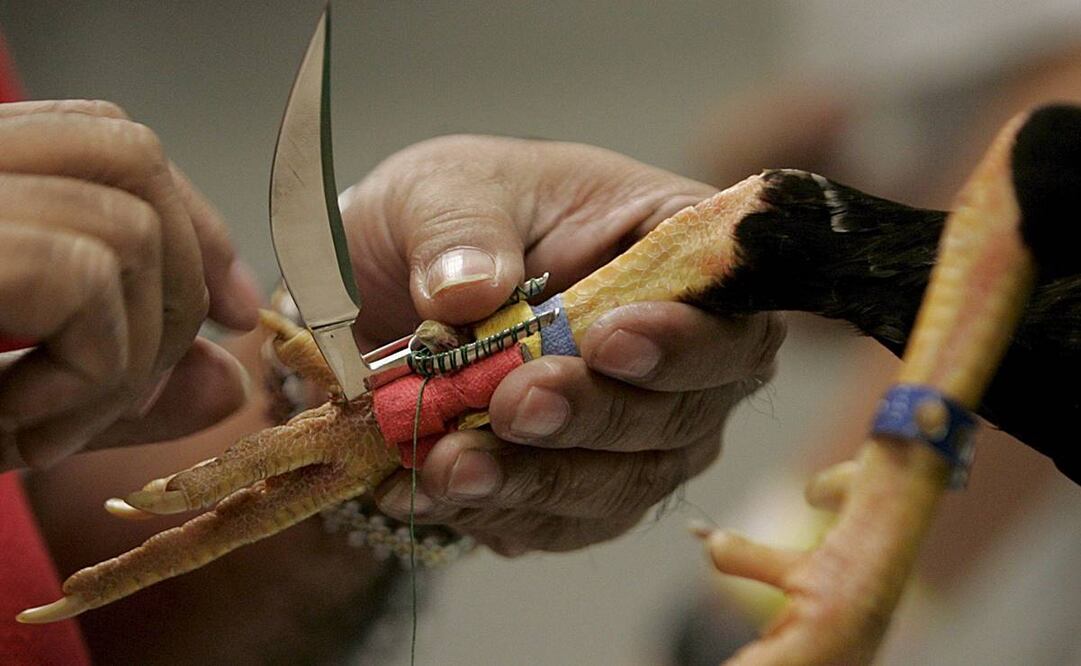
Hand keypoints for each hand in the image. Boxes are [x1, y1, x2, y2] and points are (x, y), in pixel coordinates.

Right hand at [0, 100, 260, 470]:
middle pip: (134, 163)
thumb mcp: (9, 397)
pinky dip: (85, 377)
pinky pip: (83, 281)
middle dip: (181, 289)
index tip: (234, 314)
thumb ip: (111, 377)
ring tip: (44, 430)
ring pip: (129, 228)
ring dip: (123, 357)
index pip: (111, 142)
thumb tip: (230, 382)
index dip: (193, 222)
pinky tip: (18, 434)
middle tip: (138, 393)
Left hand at [341, 135, 782, 554]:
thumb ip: (460, 231)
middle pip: (685, 411)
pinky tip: (434, 489)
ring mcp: (639, 429)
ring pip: (626, 481)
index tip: (606, 342)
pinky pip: (564, 522)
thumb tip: (468, 289)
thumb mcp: (439, 191)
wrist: (389, 294)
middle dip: (596, 416)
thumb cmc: (446, 222)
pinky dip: (501, 512)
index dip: (684, 339)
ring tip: (450, 465)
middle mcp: (677, 351)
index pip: (727, 307)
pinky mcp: (585, 486)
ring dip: (540, 481)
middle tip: (513, 403)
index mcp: (668, 248)